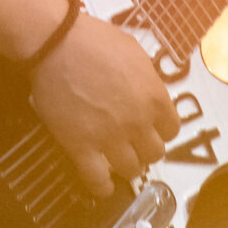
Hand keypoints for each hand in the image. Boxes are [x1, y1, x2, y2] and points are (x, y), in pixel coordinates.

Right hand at [28, 15, 179, 197]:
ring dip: (126, 166)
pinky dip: (102, 187)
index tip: (150, 128)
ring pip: (131, 169)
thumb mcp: (134, 52)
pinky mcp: (81, 146)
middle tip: (133, 143)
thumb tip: (148, 91)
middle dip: (145, 149)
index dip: (160, 130)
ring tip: (117, 160)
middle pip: (154, 153)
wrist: (56, 44)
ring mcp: (110, 137)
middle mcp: (138, 122)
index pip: (171, 129)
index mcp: (154, 97)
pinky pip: (97, 179)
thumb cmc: (94, 40)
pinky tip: (102, 185)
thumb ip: (147, 79)